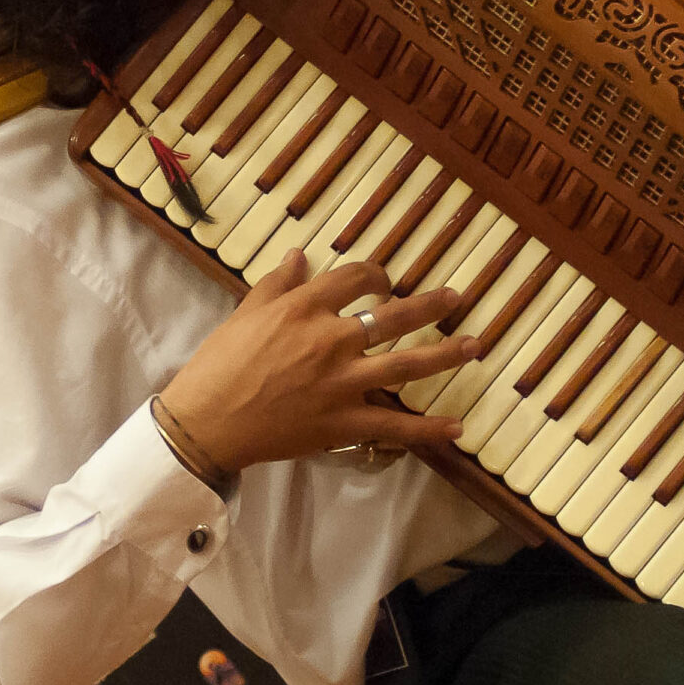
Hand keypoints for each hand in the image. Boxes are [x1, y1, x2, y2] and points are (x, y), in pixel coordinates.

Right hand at [159, 251, 480, 474]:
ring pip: (407, 365)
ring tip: (474, 346)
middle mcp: (332, 339)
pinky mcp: (344, 422)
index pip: (354, 278)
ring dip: (445, 356)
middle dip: (430, 305)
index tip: (383, 279)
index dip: (375, 274)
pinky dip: (428, 429)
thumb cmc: (220, 363)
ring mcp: (343, 382)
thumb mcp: (246, 313)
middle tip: (456, 299)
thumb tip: (299, 255)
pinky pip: (395, 426)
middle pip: (395, 316)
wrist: (209, 419)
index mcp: (305, 307)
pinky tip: (456, 428)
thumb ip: (278, 283)